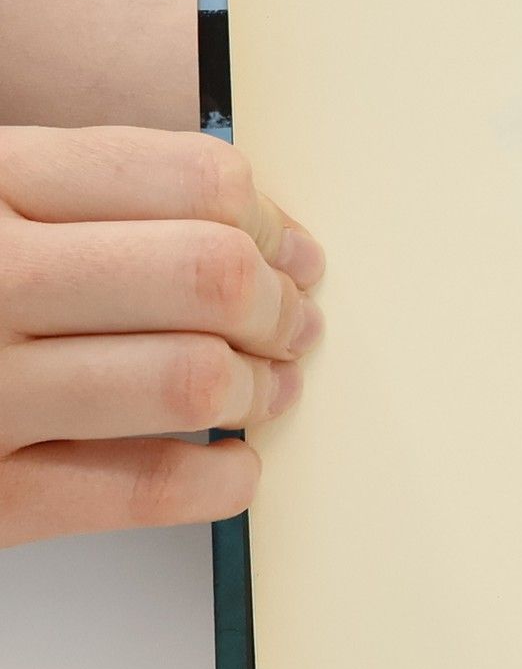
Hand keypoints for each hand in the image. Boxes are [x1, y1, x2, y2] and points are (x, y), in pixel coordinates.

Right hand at [0, 127, 324, 545]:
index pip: (191, 179)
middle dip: (277, 304)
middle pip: (209, 274)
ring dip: (261, 388)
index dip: (268, 220)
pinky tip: (229, 464)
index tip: (288, 250)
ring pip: (192, 378)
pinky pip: (146, 490)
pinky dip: (221, 479)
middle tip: (290, 324)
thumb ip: (84, 198)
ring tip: (266, 389)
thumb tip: (259, 232)